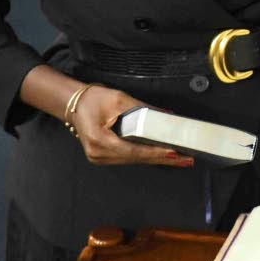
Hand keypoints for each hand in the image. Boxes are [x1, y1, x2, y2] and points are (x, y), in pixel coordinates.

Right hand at [70, 85, 193, 168]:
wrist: (74, 103)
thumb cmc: (93, 99)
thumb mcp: (119, 99)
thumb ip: (144, 109)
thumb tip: (167, 116)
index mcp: (99, 140)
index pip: (133, 150)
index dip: (155, 152)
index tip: (174, 153)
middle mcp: (98, 154)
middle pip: (136, 159)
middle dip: (161, 159)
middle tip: (185, 160)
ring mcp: (99, 158)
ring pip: (133, 161)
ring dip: (156, 159)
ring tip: (178, 159)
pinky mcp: (103, 157)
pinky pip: (128, 158)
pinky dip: (145, 156)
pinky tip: (161, 156)